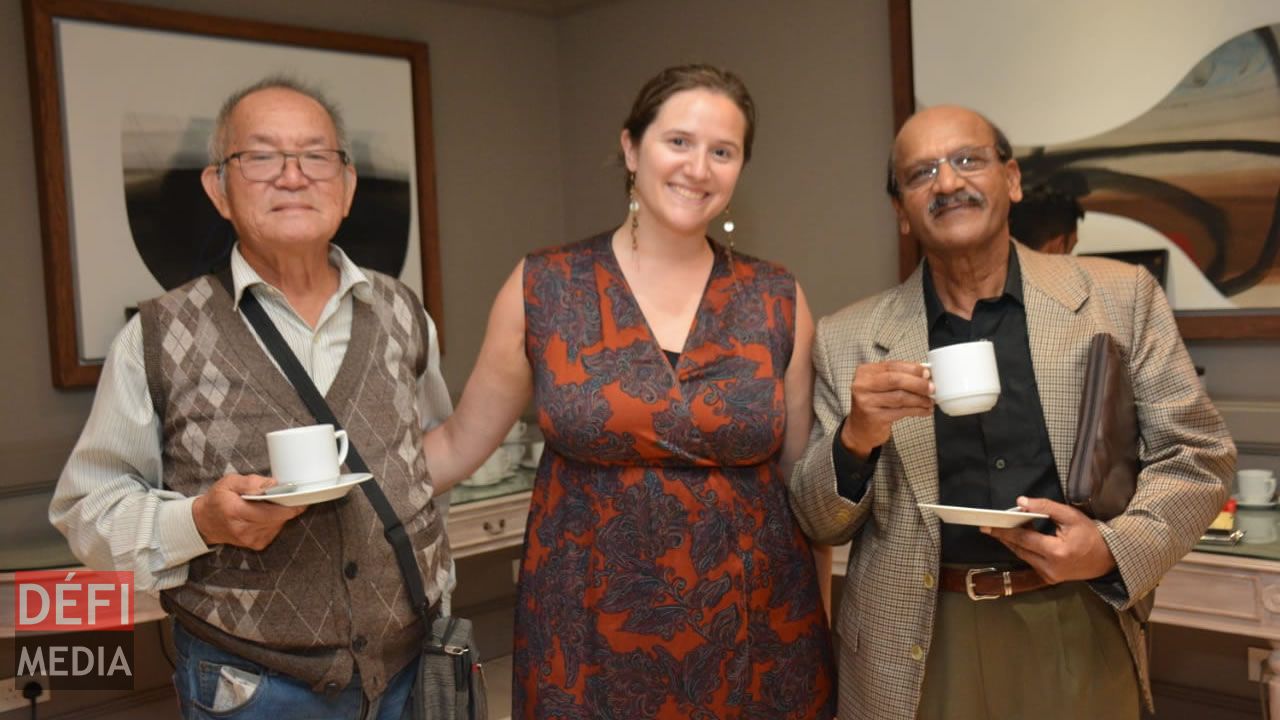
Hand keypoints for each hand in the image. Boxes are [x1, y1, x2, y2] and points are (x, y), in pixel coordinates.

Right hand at [193, 474, 305, 549]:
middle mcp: (245, 530)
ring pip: (279, 524)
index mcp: (237, 512)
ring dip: (279, 513)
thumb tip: (273, 484)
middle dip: (285, 505)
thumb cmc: (218, 500)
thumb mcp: (229, 482)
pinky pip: (275, 530)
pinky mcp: (257, 544)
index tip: (299, 496)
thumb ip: (251, 483)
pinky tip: (264, 514)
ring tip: (268, 504)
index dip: (290, 505)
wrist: (205, 522)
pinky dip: (274, 521)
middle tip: (284, 494)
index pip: (272, 512)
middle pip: (279, 518)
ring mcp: (251, 539)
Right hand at [840, 361, 933, 458]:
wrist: (859, 428)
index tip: (927, 373)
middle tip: (932, 387)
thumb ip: (897, 377)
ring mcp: (867, 401)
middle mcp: (862, 385)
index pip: (892, 366)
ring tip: (929, 401)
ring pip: (900, 397)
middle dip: (918, 383)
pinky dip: (916, 411)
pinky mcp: (874, 417)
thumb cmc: (873, 404)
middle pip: (895, 380)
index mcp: (865, 372)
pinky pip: (901, 412)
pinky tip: (924, 410)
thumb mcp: (880, 386)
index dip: (912, 369)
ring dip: (919, 399)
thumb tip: (924, 374)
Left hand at [983, 496, 1116, 583]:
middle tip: (987, 526)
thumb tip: (1021, 502)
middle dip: (1003, 536)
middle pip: (1019, 549)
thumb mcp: (1071, 516)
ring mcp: (1049, 576)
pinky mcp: (1049, 579)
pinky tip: (1018, 538)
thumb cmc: (1090, 535)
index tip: (987, 525)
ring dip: (1012, 542)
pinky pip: (1030, 561)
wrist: (1108, 559)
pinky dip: (1023, 549)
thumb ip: (1046, 507)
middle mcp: (1050, 568)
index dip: (1004, 531)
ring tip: (1000, 528)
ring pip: (1023, 556)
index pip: (1024, 539)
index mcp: (1056, 552)